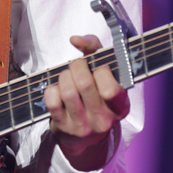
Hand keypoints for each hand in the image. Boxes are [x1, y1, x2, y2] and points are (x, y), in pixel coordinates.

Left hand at [44, 35, 129, 171]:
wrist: (82, 134)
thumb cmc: (96, 94)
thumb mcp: (103, 74)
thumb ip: (95, 50)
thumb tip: (75, 39)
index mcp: (120, 107)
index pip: (110, 89)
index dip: (101, 71)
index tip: (97, 67)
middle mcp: (104, 120)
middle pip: (85, 84)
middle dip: (77, 66)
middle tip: (77, 65)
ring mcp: (83, 126)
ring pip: (67, 91)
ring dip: (64, 76)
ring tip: (67, 76)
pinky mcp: (63, 127)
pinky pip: (52, 100)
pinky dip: (52, 89)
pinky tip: (57, 90)